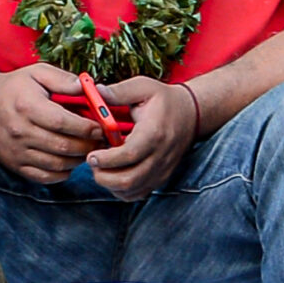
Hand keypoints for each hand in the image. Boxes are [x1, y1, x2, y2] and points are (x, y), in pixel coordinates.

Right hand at [0, 62, 102, 183]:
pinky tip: (71, 161)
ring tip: (91, 149)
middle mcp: (19, 132)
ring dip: (78, 159)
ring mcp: (15, 151)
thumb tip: (89, 88)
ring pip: (55, 164)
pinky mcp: (13, 164)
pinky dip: (62, 173)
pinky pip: (42, 177)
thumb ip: (64, 79)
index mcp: (27, 107)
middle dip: (89, 145)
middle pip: (62, 146)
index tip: (104, 127)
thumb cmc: (15, 86)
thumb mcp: (38, 72)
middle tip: (104, 141)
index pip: (63, 123)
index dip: (87, 127)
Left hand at [85, 75, 198, 196]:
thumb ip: (119, 92)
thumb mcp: (144, 87)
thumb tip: (94, 92)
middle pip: (128, 179)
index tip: (91, 155)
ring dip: (110, 184)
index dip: (106, 159)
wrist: (192, 114)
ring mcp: (162, 169)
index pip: (129, 155)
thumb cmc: (165, 100)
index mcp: (154, 132)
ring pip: (131, 190)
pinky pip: (137, 194)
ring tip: (103, 167)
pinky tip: (115, 174)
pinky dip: (121, 190)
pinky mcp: (161, 177)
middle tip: (93, 162)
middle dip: (103, 176)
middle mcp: (160, 155)